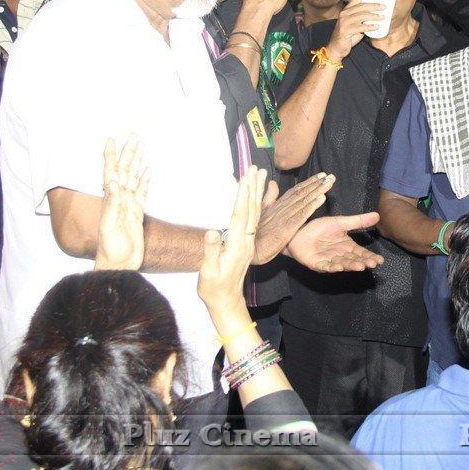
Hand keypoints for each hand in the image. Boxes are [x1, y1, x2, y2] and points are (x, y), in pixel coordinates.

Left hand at [94, 137, 150, 270]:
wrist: (119, 264)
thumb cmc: (111, 249)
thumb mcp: (109, 228)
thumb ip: (111, 206)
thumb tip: (113, 184)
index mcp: (111, 200)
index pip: (110, 173)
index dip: (110, 157)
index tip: (111, 141)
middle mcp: (119, 199)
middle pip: (124, 171)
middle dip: (127, 153)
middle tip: (132, 137)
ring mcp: (128, 205)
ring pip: (133, 178)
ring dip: (136, 162)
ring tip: (140, 147)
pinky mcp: (137, 213)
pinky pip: (142, 192)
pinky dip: (145, 180)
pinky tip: (147, 170)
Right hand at [198, 166, 266, 321]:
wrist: (226, 302)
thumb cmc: (213, 288)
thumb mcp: (208, 271)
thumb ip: (211, 251)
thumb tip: (213, 231)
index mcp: (238, 245)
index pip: (242, 215)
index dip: (243, 195)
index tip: (245, 177)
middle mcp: (246, 241)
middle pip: (253, 209)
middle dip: (253, 187)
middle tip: (256, 167)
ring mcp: (248, 242)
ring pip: (255, 213)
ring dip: (257, 192)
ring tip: (260, 175)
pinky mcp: (246, 243)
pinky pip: (253, 219)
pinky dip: (254, 204)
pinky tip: (255, 195)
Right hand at [253, 173, 336, 263]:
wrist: (248, 247)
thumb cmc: (254, 231)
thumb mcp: (260, 212)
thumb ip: (268, 197)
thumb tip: (271, 182)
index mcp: (277, 205)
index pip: (296, 191)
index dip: (309, 182)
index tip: (321, 175)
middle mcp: (282, 208)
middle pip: (302, 193)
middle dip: (317, 183)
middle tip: (330, 175)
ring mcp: (284, 217)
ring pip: (303, 201)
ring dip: (317, 190)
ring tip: (329, 182)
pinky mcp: (286, 228)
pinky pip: (301, 215)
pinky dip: (311, 206)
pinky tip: (321, 199)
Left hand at [286, 212, 384, 271]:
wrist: (298, 232)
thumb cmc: (319, 228)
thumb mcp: (340, 222)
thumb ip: (358, 221)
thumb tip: (377, 215)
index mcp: (347, 247)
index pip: (361, 253)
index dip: (370, 256)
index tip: (380, 260)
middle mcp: (340, 256)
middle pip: (354, 260)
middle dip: (363, 262)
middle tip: (372, 264)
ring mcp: (329, 261)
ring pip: (342, 264)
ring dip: (351, 266)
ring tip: (360, 266)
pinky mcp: (317, 264)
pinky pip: (326, 266)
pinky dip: (332, 267)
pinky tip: (339, 267)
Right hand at [326, 0, 385, 61]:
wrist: (336, 47)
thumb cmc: (348, 35)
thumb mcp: (355, 24)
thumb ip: (363, 19)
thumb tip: (377, 15)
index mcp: (347, 10)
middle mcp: (344, 14)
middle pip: (361, 6)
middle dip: (374, 5)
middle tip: (384, 7)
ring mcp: (344, 22)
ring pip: (362, 15)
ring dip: (374, 16)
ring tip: (382, 17)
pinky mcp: (346, 31)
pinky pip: (360, 27)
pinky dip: (370, 26)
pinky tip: (376, 26)